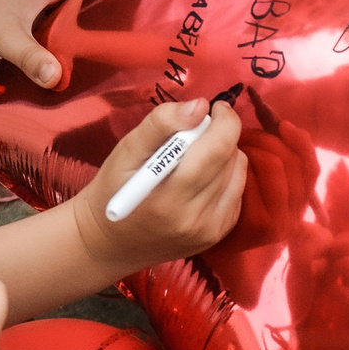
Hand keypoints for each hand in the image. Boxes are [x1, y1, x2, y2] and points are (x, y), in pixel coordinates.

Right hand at [69, 98, 248, 280]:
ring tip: (196, 157)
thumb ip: (161, 123)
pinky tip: (201, 178)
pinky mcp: (217, 235)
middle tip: (197, 131)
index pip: (217, 149)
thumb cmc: (113, 189)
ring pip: (238, 173)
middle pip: (231, 158)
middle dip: (222, 134)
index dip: (224, 120)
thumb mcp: (126, 150)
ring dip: (224, 155)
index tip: (213, 107)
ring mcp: (209, 230)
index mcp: (169, 197)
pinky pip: (237, 192)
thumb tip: (200, 107)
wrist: (110, 242)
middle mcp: (195, 218)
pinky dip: (225, 176)